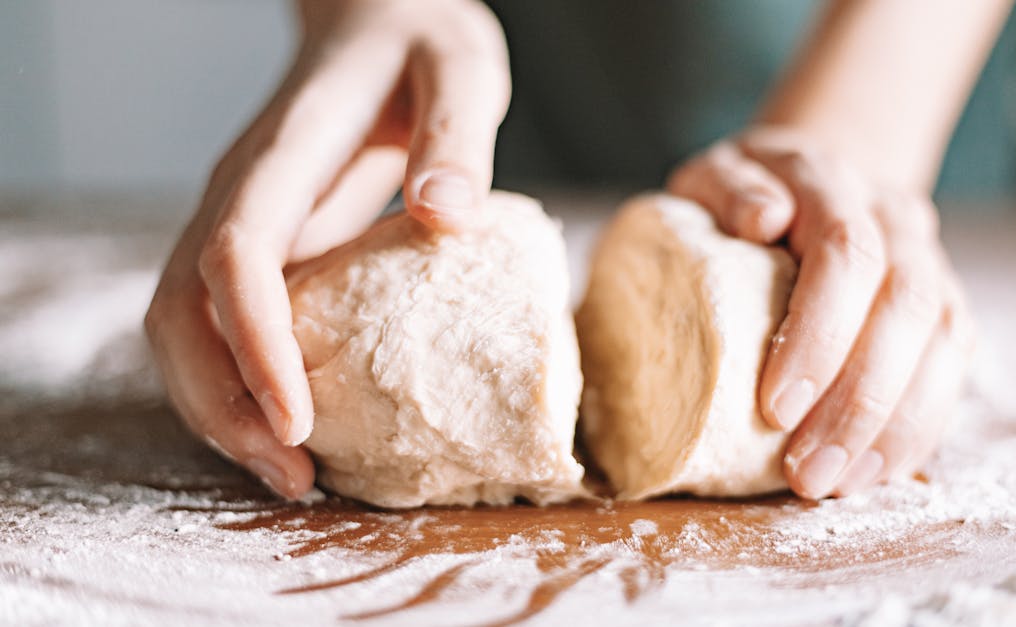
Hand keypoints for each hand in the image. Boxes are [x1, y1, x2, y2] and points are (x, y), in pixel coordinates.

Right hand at [144, 0, 509, 497]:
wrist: (378, 18)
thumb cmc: (422, 45)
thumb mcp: (459, 69)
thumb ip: (456, 136)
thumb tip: (447, 219)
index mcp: (284, 150)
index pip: (238, 254)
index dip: (253, 343)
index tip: (296, 419)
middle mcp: (242, 191)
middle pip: (183, 311)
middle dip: (223, 404)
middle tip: (293, 476)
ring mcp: (240, 218)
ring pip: (184, 328)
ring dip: (221, 409)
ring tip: (289, 474)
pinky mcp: (259, 243)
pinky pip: (220, 324)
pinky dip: (240, 385)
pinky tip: (291, 428)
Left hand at [668, 125, 975, 498]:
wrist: (807, 179)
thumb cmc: (738, 198)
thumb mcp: (710, 180)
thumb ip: (726, 192)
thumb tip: (763, 220)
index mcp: (832, 181)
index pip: (846, 254)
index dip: (819, 334)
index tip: (774, 408)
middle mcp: (893, 216)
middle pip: (905, 304)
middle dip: (858, 400)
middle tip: (807, 470)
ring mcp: (929, 259)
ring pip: (942, 341)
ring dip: (892, 424)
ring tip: (837, 482)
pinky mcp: (945, 305)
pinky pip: (953, 367)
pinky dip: (918, 426)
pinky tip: (876, 471)